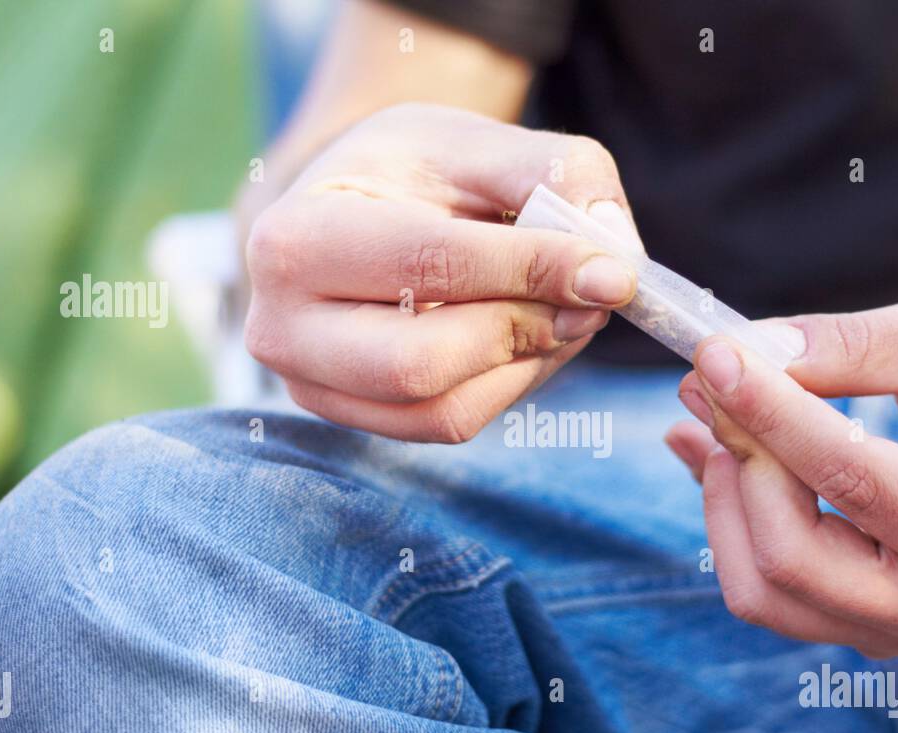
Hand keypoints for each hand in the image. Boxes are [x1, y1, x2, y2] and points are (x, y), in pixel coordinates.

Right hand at [244, 103, 641, 441]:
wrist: (356, 209)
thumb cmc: (412, 173)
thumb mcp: (478, 143)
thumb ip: (553, 176)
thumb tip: (615, 257)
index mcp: (294, 237)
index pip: (428, 266)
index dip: (533, 271)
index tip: (613, 272)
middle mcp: (282, 327)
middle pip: (422, 364)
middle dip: (525, 330)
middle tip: (591, 297)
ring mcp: (312, 386)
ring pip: (445, 409)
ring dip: (528, 363)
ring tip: (564, 309)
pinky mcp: (356, 419)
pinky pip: (452, 423)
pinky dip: (510, 385)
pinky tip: (529, 337)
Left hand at [666, 291, 897, 657]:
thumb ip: (855, 345)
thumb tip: (745, 354)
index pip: (851, 480)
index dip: (771, 415)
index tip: (715, 356)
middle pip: (788, 556)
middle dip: (741, 459)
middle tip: (714, 379)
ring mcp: (893, 633)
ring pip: (758, 587)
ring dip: (721, 493)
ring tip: (713, 412)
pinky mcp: (853, 628)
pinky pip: (759, 586)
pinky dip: (724, 514)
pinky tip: (715, 449)